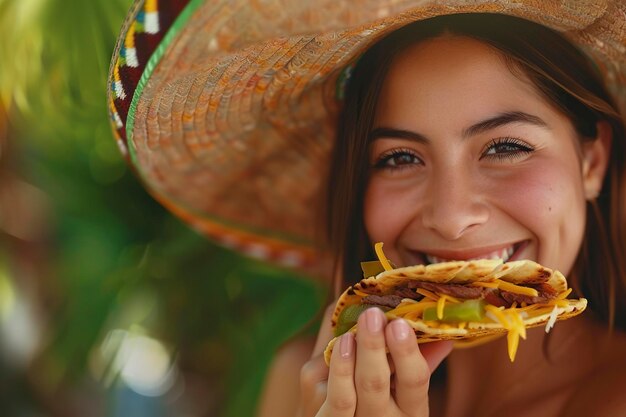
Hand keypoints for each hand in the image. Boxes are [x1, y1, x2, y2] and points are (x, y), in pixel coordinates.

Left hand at [298, 305, 452, 416]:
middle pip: (377, 383)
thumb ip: (420, 361)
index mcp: (410, 409)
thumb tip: (444, 332)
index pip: (415, 381)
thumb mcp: (402, 390)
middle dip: (375, 346)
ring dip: (353, 353)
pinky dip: (338, 368)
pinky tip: (341, 342)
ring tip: (358, 323)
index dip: (408, 353)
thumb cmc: (375, 400)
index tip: (401, 324)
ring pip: (352, 390)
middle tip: (374, 315)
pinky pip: (335, 398)